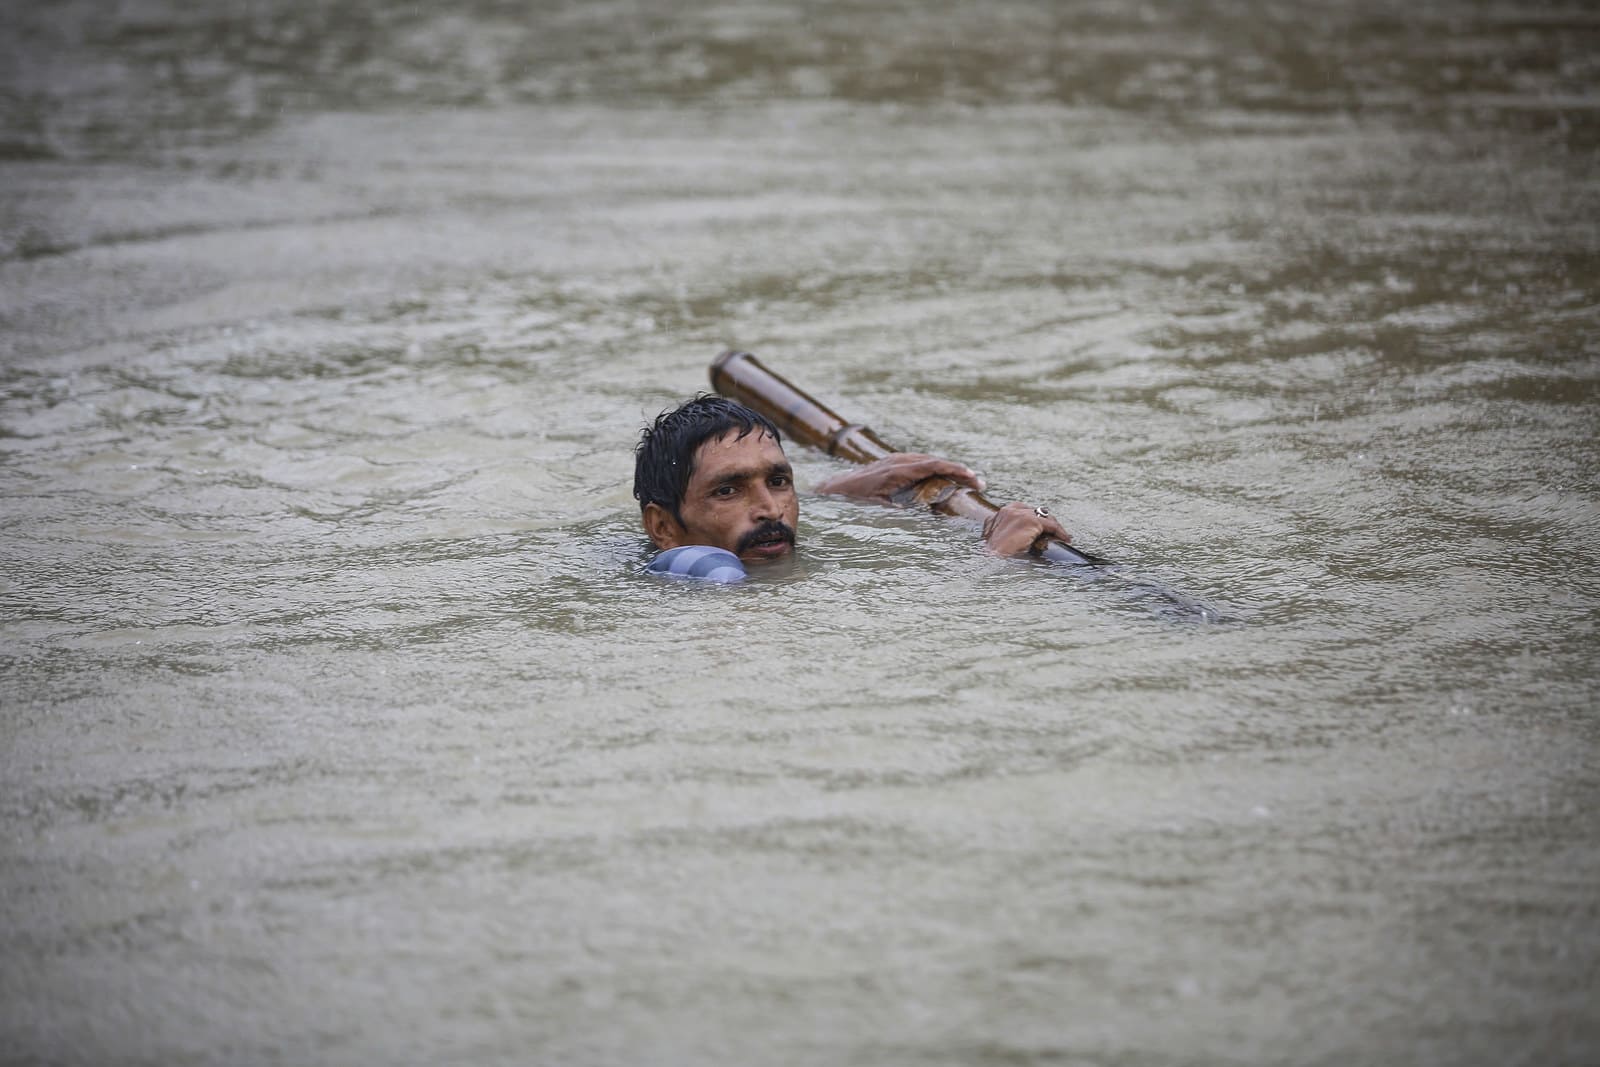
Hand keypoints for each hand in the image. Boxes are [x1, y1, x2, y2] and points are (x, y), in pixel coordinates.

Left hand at [814, 453, 984, 504]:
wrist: (834, 489)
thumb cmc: (854, 501)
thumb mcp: (875, 508)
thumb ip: (896, 510)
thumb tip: (917, 516)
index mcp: (897, 470)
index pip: (933, 465)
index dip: (954, 470)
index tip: (972, 476)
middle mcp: (898, 460)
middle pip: (935, 460)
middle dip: (958, 470)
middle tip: (979, 482)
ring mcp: (895, 459)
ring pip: (928, 460)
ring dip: (948, 469)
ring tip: (968, 480)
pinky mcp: (893, 462)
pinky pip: (919, 462)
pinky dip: (935, 468)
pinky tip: (945, 477)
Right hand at [982, 502, 1071, 557]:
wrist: (991, 560)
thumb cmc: (993, 556)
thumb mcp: (997, 541)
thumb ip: (1007, 533)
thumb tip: (1023, 537)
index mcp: (1000, 514)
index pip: (1023, 511)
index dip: (1035, 519)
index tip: (1043, 529)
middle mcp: (1009, 510)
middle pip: (1035, 512)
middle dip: (1045, 522)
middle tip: (1054, 533)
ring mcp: (1020, 514)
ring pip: (1044, 517)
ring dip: (1054, 527)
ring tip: (1061, 536)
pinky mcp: (1030, 521)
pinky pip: (1051, 525)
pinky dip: (1059, 532)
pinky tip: (1065, 539)